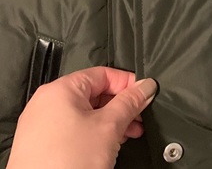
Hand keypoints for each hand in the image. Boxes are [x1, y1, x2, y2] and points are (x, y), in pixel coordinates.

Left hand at [7, 67, 157, 168]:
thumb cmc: (69, 161)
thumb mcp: (109, 126)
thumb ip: (130, 102)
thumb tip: (146, 86)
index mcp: (61, 89)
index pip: (104, 74)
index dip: (128, 83)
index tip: (145, 94)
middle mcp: (48, 103)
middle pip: (96, 93)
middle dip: (122, 106)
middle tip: (140, 117)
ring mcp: (42, 125)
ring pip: (86, 113)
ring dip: (112, 121)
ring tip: (129, 134)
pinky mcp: (42, 145)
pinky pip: (74, 129)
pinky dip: (95, 133)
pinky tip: (109, 145)